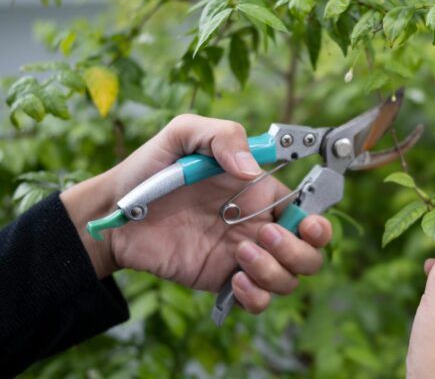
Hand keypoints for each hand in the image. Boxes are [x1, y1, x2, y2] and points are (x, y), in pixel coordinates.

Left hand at [60, 114, 331, 312]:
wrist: (114, 213)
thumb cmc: (151, 168)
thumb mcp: (185, 135)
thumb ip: (222, 137)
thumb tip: (252, 171)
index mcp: (262, 193)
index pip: (310, 213)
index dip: (319, 224)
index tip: (306, 224)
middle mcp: (260, 226)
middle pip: (310, 254)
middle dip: (298, 251)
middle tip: (261, 237)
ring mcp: (243, 256)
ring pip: (289, 280)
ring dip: (275, 273)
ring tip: (240, 255)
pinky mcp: (222, 280)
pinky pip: (258, 301)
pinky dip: (256, 297)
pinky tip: (233, 279)